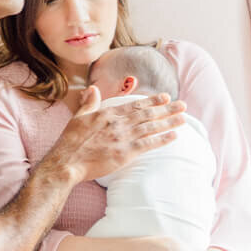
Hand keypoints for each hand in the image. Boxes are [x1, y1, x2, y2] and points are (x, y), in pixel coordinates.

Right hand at [51, 86, 183, 186]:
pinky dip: (162, 139)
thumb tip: (93, 89)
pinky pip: (148, 144)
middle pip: (148, 114)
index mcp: (108, 113)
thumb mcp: (78, 117)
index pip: (135, 105)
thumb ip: (89, 103)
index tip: (165, 97)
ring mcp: (123, 138)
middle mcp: (118, 123)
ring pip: (151, 127)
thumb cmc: (71, 141)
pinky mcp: (126, 153)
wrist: (68, 161)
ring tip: (183, 118)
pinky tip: (173, 136)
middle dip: (167, 109)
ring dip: (169, 122)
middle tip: (182, 105)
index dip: (152, 101)